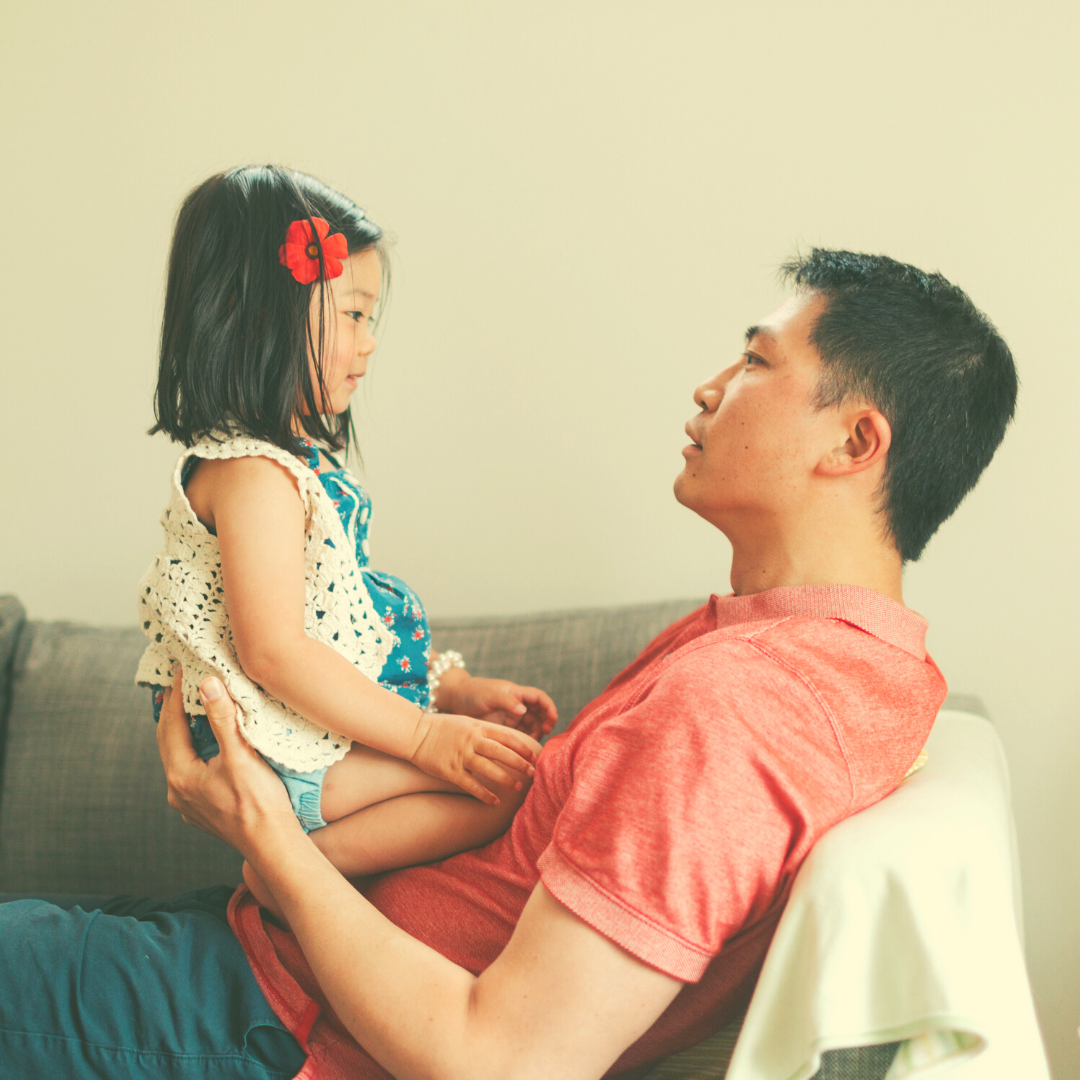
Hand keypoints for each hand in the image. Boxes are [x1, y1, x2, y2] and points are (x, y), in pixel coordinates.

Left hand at [156, 667, 298, 853]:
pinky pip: (192, 772)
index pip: (171, 724)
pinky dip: (196, 751)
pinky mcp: (202, 810)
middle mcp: (177, 790)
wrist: (272, 843)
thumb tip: (208, 683)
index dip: (176, 695)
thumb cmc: (259, 802)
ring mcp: (189, 803)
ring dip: (185, 731)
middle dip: (175, 711)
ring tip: (195, 707)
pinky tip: (210, 745)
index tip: (183, 670)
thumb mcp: (241, 755)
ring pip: (180, 757)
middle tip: (181, 683)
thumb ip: (222, 718)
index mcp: (181, 775)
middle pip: (169, 741)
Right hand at [409, 712, 542, 805]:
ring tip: (518, 787)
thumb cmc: (443, 728)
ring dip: (505, 779)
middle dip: (519, 763)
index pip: (505, 736)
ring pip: (488, 768)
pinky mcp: (450, 770)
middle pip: (501, 752)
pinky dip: (484, 794)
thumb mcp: (466, 722)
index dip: (522, 746)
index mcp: (477, 727)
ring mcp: (460, 755)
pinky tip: (495, 801)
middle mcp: (471, 740)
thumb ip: (484, 730)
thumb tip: (506, 740)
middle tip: (532, 772)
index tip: (534, 755)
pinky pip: (471, 785)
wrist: (415, 733)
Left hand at [443, 677, 557, 739]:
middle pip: (539, 713)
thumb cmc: (473, 692)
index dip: (549, 707)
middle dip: (545, 723)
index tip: (552, 719)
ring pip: (530, 725)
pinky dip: (524, 741)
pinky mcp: (503, 728)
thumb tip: (524, 711)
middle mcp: (516, 704)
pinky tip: (522, 749)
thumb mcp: (491, 695)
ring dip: (536, 733)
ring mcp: (510, 716)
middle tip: (543, 734)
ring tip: (533, 744)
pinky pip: (518, 734)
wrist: (455, 699)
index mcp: (516, 693)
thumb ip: (508, 701)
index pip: (540, 698)